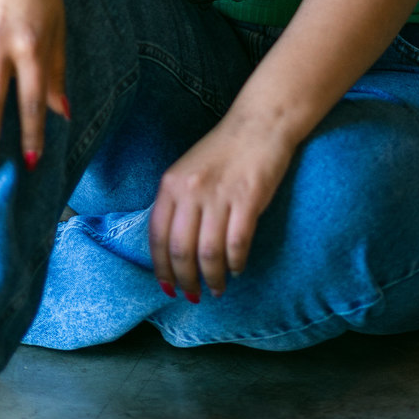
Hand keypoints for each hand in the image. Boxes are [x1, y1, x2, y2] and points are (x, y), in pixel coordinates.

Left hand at [148, 114, 294, 300]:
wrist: (261, 123)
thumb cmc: (224, 149)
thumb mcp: (188, 171)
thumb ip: (177, 203)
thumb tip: (171, 248)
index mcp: (171, 184)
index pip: (157, 236)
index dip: (161, 268)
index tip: (167, 287)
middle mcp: (191, 191)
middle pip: (180, 250)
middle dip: (185, 280)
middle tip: (193, 295)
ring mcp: (219, 195)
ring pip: (208, 253)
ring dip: (212, 277)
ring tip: (216, 289)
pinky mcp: (248, 199)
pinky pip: (237, 243)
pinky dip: (235, 263)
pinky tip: (237, 269)